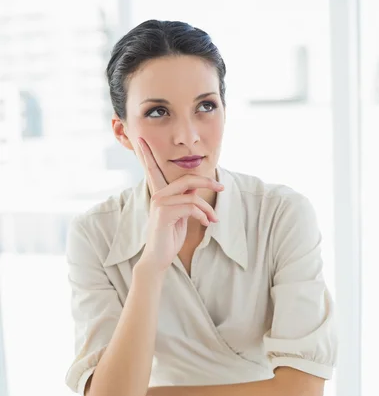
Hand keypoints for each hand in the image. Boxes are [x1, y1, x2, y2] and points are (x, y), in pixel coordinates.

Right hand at [137, 137, 223, 272]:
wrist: (159, 257)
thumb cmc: (170, 236)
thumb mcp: (181, 213)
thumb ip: (186, 198)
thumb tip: (196, 186)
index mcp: (159, 192)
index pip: (152, 169)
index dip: (146, 153)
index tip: (140, 138)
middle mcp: (157, 194)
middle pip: (187, 178)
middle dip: (208, 181)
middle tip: (221, 187)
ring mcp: (160, 203)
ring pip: (193, 195)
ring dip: (208, 208)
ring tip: (213, 219)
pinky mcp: (165, 213)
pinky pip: (192, 206)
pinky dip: (203, 215)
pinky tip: (206, 224)